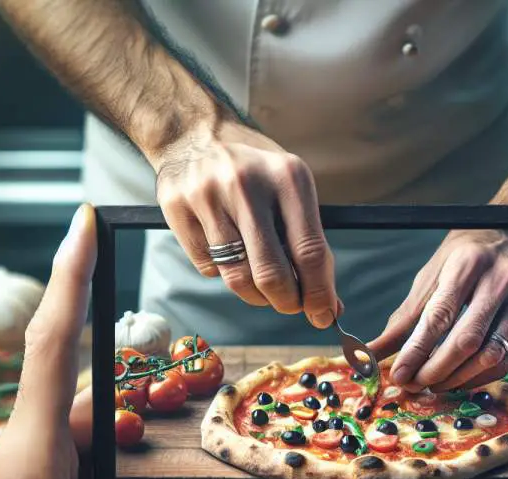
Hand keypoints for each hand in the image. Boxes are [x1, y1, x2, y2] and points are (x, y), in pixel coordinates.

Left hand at [0, 206, 314, 478]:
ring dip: (114, 375)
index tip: (85, 223)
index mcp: (36, 464)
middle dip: (99, 312)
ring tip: (152, 344)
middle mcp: (29, 457)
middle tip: (120, 257)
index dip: (73, 280)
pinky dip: (116, 418)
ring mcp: (37, 475)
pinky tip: (141, 422)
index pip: (54, 348)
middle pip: (65, 361)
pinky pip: (84, 436)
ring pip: (81, 404)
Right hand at [152, 118, 339, 328]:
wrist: (194, 132)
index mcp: (288, 178)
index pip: (309, 252)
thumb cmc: (256, 172)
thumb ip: (311, 244)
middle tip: (291, 305)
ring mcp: (208, 197)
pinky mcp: (178, 209)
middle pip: (272, 274)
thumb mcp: (291, 191)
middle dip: (287, 302)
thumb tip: (329, 305)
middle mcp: (247, 185)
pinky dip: (223, 273)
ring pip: (238, 279)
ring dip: (256, 296)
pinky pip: (208, 269)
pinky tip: (227, 252)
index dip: (318, 293)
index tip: (323, 317)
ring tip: (263, 289)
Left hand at [369, 229, 507, 390]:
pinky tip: (459, 379)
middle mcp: (500, 280)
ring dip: (458, 378)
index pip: (440, 316)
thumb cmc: (460, 258)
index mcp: (467, 264)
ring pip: (491, 355)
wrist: (504, 236)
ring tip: (433, 384)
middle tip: (414, 384)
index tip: (398, 373)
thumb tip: (374, 352)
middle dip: (436, 370)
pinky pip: (507, 360)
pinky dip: (480, 377)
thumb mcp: (428, 278)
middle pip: (468, 340)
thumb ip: (403, 318)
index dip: (417, 350)